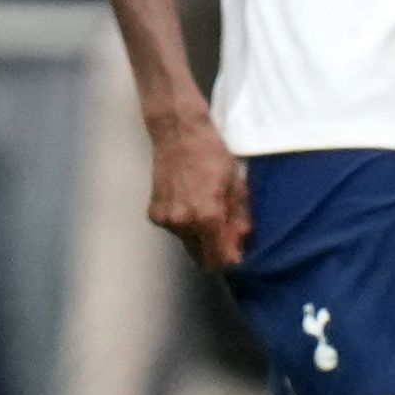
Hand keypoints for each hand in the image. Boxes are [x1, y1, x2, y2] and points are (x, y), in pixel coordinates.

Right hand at [146, 114, 251, 271]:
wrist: (178, 134)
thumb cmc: (212, 155)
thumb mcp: (237, 186)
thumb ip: (239, 220)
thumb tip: (240, 242)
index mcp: (207, 217)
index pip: (219, 259)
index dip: (230, 258)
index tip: (236, 251)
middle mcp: (183, 223)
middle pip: (201, 258)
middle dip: (214, 250)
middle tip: (223, 230)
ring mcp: (166, 219)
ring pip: (187, 244)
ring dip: (198, 237)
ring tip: (204, 209)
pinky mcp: (154, 214)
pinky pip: (174, 230)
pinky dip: (183, 224)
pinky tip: (188, 202)